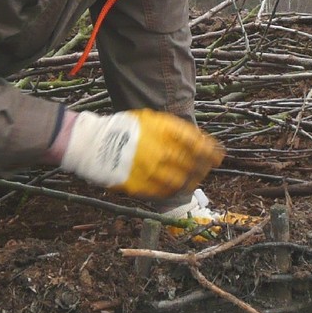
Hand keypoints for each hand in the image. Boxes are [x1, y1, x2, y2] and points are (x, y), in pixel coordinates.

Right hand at [59, 109, 223, 198]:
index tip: (219, 155)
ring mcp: (150, 169)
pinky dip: (175, 191)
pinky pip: (165, 192)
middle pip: (193, 163)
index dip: (211, 151)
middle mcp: (160, 150)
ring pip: (182, 181)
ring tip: (194, 180)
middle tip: (208, 168)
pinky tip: (177, 188)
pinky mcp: (140, 185)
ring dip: (192, 181)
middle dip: (204, 167)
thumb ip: (173, 130)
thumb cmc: (123, 129)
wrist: (93, 143)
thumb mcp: (150, 120)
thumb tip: (198, 143)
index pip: (197, 142)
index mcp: (163, 130)